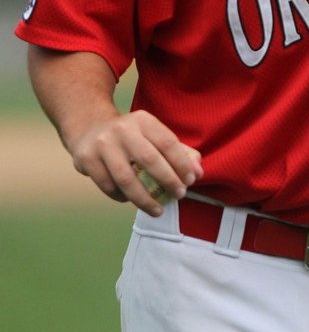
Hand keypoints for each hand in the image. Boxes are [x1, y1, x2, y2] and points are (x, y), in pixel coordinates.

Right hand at [71, 109, 203, 215]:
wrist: (89, 128)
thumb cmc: (132, 137)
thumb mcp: (154, 135)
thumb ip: (180, 152)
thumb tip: (198, 173)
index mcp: (143, 120)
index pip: (168, 142)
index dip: (182, 163)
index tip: (191, 180)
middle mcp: (122, 130)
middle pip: (149, 160)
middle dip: (168, 181)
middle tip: (180, 195)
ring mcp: (103, 144)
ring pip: (126, 178)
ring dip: (144, 199)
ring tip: (158, 210)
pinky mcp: (86, 159)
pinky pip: (108, 186)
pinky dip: (122, 197)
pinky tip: (131, 200)